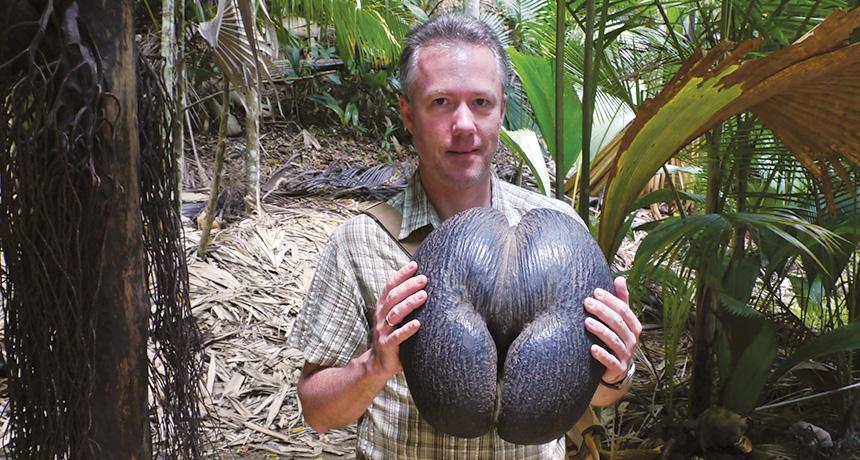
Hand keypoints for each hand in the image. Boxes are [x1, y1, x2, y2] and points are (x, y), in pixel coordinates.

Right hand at [371, 261, 426, 377]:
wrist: (378, 364)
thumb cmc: (393, 336)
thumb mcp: (395, 318)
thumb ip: (404, 304)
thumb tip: (425, 286)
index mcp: (383, 308)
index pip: (390, 287)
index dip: (401, 275)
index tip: (414, 265)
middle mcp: (381, 317)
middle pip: (393, 298)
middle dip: (408, 286)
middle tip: (424, 279)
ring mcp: (383, 331)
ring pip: (395, 314)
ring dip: (409, 304)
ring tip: (423, 296)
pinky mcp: (387, 346)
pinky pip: (397, 337)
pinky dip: (407, 330)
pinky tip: (418, 324)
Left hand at [584, 277, 641, 384]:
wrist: (616, 369)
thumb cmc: (616, 338)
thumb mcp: (620, 320)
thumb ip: (621, 300)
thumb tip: (620, 277)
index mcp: (633, 326)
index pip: (624, 310)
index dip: (610, 300)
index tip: (595, 291)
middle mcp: (632, 340)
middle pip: (618, 323)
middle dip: (602, 311)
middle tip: (586, 302)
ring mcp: (626, 355)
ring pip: (614, 341)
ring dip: (600, 331)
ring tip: (586, 322)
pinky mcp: (618, 369)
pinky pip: (610, 361)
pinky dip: (602, 355)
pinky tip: (591, 348)